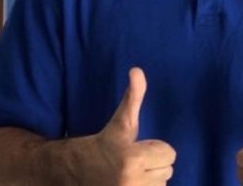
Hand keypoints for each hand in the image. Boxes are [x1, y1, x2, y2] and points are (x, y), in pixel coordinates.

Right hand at [81, 68, 175, 185]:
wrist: (72, 171)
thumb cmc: (103, 143)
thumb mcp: (121, 121)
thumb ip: (133, 96)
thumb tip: (137, 70)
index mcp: (132, 159)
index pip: (170, 154)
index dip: (156, 148)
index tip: (137, 147)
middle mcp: (131, 181)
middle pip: (168, 170)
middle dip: (154, 164)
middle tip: (133, 161)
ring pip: (162, 184)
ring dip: (151, 179)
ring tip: (131, 173)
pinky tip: (131, 184)